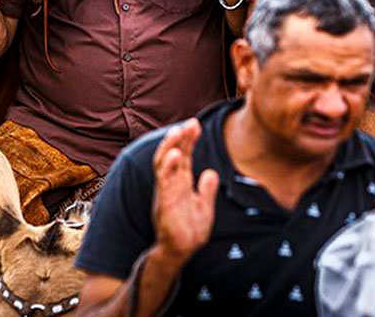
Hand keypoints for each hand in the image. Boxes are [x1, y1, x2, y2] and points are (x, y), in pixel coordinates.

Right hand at [151, 119, 218, 266]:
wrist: (181, 250)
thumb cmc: (190, 230)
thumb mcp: (204, 206)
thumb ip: (207, 189)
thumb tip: (211, 173)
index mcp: (181, 182)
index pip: (184, 155)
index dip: (188, 140)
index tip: (195, 124)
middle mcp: (172, 183)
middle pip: (173, 154)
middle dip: (180, 138)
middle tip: (190, 123)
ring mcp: (166, 191)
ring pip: (163, 163)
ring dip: (170, 146)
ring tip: (177, 132)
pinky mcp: (164, 201)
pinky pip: (164, 180)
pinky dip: (168, 166)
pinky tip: (175, 155)